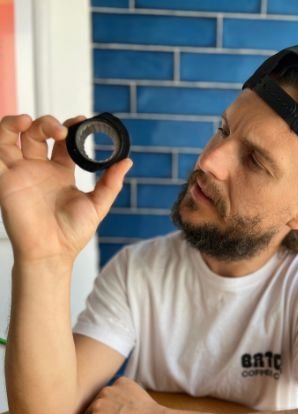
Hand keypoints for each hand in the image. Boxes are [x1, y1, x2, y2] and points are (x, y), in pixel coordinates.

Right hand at [0, 114, 130, 261]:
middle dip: (48, 123)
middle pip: (38, 133)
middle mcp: (39, 168)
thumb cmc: (72, 233)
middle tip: (62, 130)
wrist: (51, 252)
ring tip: (30, 121)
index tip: (82, 121)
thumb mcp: (97, 206)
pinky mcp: (4, 177)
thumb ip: (111, 183)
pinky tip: (14, 129)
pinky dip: (2, 134)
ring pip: (12, 135)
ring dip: (18, 122)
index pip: (62, 141)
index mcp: (60, 172)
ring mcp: (20, 171)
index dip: (70, 128)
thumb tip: (127, 161)